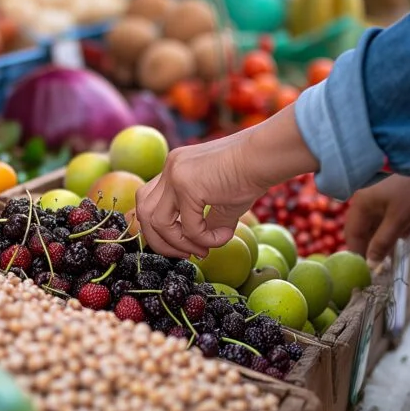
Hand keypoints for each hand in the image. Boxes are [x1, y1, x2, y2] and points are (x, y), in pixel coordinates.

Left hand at [135, 105, 319, 258]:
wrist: (266, 156)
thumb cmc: (251, 175)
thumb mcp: (222, 201)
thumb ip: (205, 222)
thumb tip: (200, 248)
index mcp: (174, 167)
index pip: (150, 202)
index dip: (161, 229)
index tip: (186, 245)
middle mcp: (170, 168)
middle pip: (143, 211)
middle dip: (159, 240)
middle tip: (184, 254)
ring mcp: (175, 174)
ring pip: (157, 222)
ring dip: (177, 243)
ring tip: (201, 251)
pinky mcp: (188, 185)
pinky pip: (188, 227)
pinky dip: (204, 239)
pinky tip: (222, 237)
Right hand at [345, 175, 409, 263]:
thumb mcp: (398, 221)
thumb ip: (382, 243)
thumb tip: (370, 264)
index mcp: (361, 204)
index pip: (352, 234)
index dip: (358, 252)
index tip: (366, 270)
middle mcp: (365, 200)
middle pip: (363, 229)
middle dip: (373, 245)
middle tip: (383, 262)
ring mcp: (377, 197)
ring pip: (376, 224)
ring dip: (386, 236)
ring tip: (400, 241)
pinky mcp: (390, 195)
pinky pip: (386, 216)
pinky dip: (394, 225)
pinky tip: (408, 228)